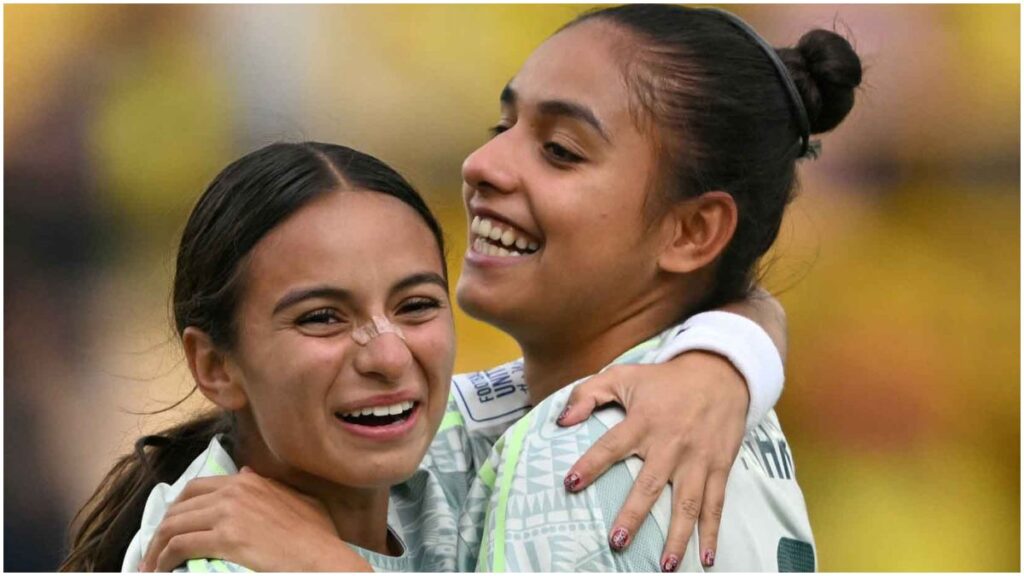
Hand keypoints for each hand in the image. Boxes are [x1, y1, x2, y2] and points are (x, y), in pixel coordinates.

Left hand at [140, 467, 372, 571]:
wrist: (321, 557)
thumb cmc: (316, 536)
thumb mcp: (298, 500)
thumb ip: (270, 487)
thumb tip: (248, 472)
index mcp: (248, 481)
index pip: (197, 488)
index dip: (177, 508)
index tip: (171, 527)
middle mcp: (234, 491)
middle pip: (179, 507)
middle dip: (161, 530)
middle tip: (155, 550)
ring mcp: (228, 513)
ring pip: (174, 527)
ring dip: (156, 548)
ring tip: (152, 566)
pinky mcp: (225, 538)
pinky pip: (180, 546)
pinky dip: (165, 559)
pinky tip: (163, 570)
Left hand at [556, 351, 748, 570]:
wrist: (720, 373)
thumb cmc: (664, 380)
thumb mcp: (623, 375)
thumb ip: (587, 394)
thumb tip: (561, 421)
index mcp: (644, 421)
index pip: (611, 446)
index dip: (591, 464)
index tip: (571, 484)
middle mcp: (671, 443)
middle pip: (650, 484)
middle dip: (634, 514)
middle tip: (617, 541)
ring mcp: (697, 458)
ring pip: (687, 503)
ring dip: (676, 537)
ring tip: (664, 566)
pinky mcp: (719, 467)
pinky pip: (716, 504)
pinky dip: (712, 533)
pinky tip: (706, 558)